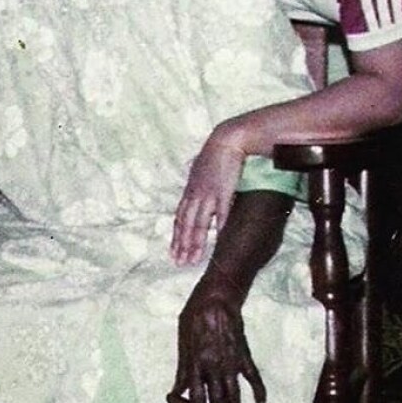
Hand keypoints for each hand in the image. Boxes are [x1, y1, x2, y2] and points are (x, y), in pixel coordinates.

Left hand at [171, 139, 244, 265]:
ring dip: (195, 243)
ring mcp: (209, 194)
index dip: (176, 236)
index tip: (174, 252)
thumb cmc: (216, 152)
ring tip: (193, 260)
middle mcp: (196, 195)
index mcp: (190, 190)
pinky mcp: (224, 192)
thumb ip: (197, 179)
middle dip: (182, 246)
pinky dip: (217, 229)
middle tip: (179, 263)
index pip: (180, 218)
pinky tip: (217, 242)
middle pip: (186, 225)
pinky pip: (220, 214)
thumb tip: (191, 180)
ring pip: (199, 224)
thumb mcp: (201, 167)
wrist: (228, 139)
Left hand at [172, 280, 265, 402]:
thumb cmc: (195, 317)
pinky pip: (253, 377)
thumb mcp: (182, 341)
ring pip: (235, 394)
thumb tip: (178, 392)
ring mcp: (231, 362)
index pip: (198, 397)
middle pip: (218, 400)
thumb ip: (183, 368)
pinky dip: (258, 390)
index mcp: (196, 363)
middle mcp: (214, 366)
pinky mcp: (244, 355)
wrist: (217, 298)